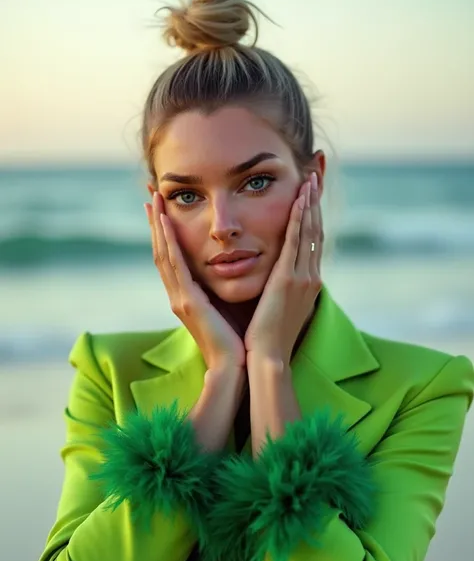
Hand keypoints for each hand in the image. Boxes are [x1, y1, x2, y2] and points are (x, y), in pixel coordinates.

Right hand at [144, 192, 245, 371]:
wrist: (234, 367)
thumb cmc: (237, 340)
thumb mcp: (227, 307)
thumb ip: (224, 288)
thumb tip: (236, 267)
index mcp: (187, 297)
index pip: (173, 257)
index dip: (166, 232)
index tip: (164, 208)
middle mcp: (178, 295)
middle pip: (162, 251)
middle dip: (156, 222)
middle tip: (151, 193)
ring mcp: (179, 298)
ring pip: (163, 254)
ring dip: (158, 225)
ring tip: (154, 199)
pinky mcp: (187, 303)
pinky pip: (175, 266)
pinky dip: (169, 242)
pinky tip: (167, 223)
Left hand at [244, 173, 322, 364]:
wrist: (268, 357)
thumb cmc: (267, 337)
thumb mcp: (278, 308)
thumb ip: (280, 288)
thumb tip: (275, 278)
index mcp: (307, 282)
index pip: (313, 241)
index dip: (313, 216)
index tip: (311, 195)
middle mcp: (311, 276)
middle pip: (317, 231)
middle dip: (316, 203)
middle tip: (315, 176)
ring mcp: (303, 277)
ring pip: (310, 231)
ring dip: (310, 203)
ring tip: (310, 178)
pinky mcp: (290, 279)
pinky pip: (297, 242)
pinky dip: (300, 219)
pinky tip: (299, 200)